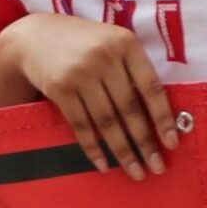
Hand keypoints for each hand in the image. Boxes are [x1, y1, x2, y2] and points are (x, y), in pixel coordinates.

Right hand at [6, 14, 177, 177]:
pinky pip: (81, 124)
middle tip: (156, 168)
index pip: (151, 87)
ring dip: (122, 150)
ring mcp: (80, 72)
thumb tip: (157, 116)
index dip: (163, 118)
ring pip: (106, 120)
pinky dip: (92, 147)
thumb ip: (133, 69)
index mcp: (126, 44)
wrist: (34, 36)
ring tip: (134, 171)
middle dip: (145, 142)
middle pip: (129, 108)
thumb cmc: (83, 43)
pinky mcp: (59, 87)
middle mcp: (105, 56)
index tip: (172, 144)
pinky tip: (103, 164)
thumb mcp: (112, 42)